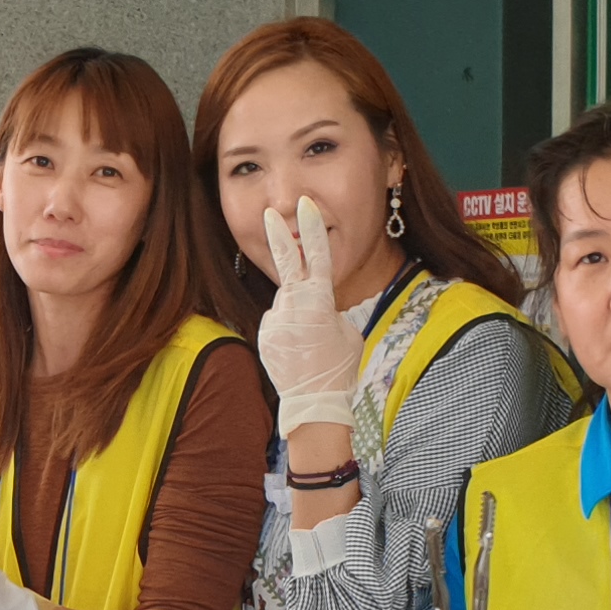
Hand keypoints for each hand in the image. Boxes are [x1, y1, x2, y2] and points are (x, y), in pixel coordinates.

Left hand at [256, 196, 358, 438]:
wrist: (314, 404)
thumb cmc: (340, 369)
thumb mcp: (347, 332)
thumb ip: (329, 310)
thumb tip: (317, 306)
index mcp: (319, 300)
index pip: (316, 254)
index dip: (311, 228)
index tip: (304, 205)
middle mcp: (291, 305)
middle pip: (285, 263)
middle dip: (278, 234)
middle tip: (269, 213)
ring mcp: (274, 320)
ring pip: (284, 304)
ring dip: (295, 312)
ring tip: (309, 342)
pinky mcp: (263, 336)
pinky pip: (276, 323)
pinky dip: (287, 330)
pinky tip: (298, 351)